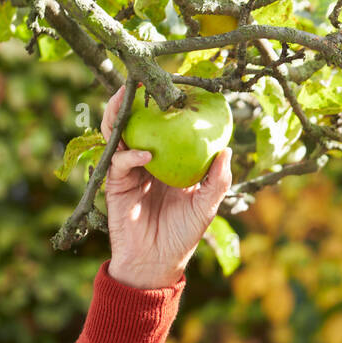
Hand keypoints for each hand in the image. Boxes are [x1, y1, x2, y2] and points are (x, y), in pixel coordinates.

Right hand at [101, 84, 232, 288]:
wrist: (156, 263)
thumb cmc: (183, 235)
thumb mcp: (206, 207)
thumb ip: (217, 181)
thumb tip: (227, 150)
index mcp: (167, 161)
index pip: (164, 126)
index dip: (163, 106)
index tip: (171, 84)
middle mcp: (145, 160)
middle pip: (135, 122)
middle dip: (132, 100)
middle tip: (138, 79)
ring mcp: (128, 170)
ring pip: (118, 135)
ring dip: (118, 115)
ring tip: (123, 97)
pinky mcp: (115, 185)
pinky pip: (119, 162)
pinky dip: (130, 155)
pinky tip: (144, 154)